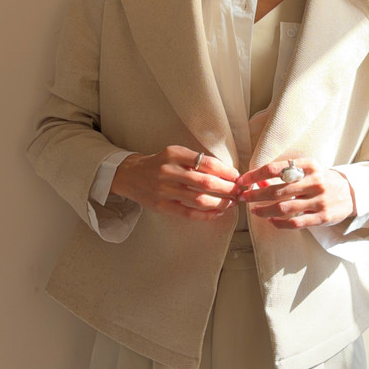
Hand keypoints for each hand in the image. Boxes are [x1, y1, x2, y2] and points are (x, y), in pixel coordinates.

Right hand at [110, 146, 239, 219]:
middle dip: (227, 188)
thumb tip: (226, 173)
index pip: (207, 163)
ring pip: (199, 199)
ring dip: (220, 202)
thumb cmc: (159, 164)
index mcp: (174, 154)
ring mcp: (164, 190)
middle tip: (239, 192)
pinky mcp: (161, 206)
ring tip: (231, 203)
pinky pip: (188, 213)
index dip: (226, 171)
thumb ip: (195, 161)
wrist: (130, 175)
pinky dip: (206, 214)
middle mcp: (169, 171)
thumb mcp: (174, 154)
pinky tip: (216, 213)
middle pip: (206, 182)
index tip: (238, 176)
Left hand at [236, 159, 355, 229]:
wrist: (351, 193)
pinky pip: (296, 222)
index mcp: (309, 165)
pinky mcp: (323, 217)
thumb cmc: (321, 180)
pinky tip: (271, 220)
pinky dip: (280, 223)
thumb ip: (285, 175)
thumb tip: (257, 181)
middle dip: (255, 194)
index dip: (255, 175)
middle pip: (277, 189)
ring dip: (264, 210)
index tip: (242, 181)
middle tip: (243, 197)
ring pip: (284, 208)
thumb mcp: (307, 171)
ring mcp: (320, 200)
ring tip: (253, 211)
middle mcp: (315, 181)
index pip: (275, 169)